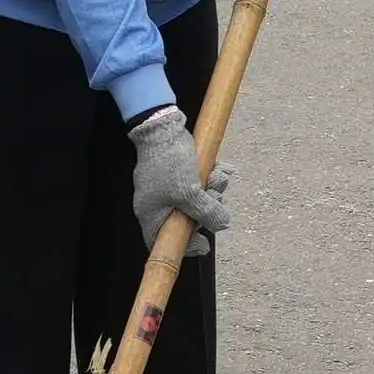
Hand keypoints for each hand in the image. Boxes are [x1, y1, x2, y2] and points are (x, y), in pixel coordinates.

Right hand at [126, 104, 232, 239]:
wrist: (162, 127)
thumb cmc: (169, 162)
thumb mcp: (190, 192)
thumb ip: (206, 213)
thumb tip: (221, 225)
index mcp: (152, 214)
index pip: (165, 242)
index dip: (185, 246)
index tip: (205, 244)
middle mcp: (158, 204)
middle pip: (186, 220)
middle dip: (206, 208)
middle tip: (215, 194)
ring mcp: (167, 188)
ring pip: (196, 199)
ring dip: (213, 189)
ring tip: (217, 176)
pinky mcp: (177, 173)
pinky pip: (197, 183)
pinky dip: (210, 177)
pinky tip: (220, 169)